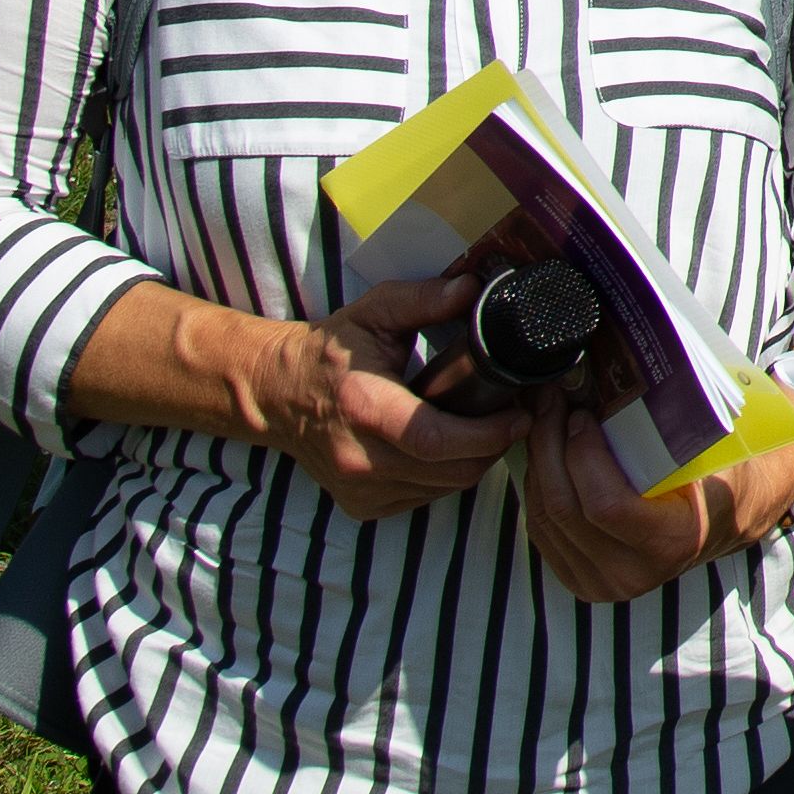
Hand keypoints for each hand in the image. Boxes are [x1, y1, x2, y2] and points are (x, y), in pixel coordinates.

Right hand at [253, 274, 531, 520]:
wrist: (274, 395)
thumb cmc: (327, 352)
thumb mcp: (374, 312)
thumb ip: (423, 299)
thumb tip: (473, 288)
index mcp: (365, 407)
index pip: (436, 438)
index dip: (487, 434)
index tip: (520, 415)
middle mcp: (360, 457)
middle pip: (449, 471)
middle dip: (492, 447)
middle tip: (514, 418)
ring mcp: (359, 488)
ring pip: (441, 489)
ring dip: (472, 463)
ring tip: (487, 430)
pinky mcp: (360, 504)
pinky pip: (421, 498)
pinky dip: (444, 478)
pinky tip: (449, 448)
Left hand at [514, 387, 793, 608]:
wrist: (728, 520)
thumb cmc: (724, 473)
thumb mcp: (714, 450)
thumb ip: (680, 426)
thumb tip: (639, 371)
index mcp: (671, 541)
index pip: (607, 505)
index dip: (584, 456)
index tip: (582, 414)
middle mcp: (632, 573)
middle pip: (565, 509)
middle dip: (549, 448)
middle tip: (551, 402)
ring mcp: (602, 582)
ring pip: (544, 519)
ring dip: (537, 464)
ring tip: (546, 419)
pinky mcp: (579, 579)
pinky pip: (541, 530)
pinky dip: (537, 488)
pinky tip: (547, 454)